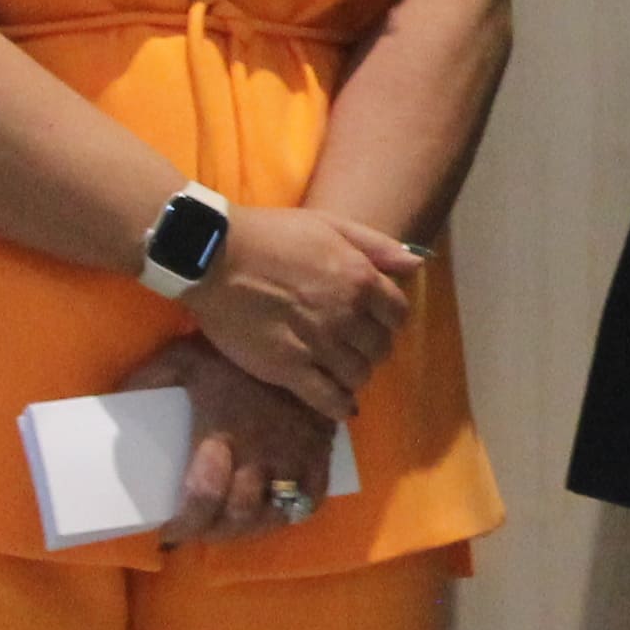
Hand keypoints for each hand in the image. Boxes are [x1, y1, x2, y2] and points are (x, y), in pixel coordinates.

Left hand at [124, 336, 340, 545]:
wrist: (298, 329)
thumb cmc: (233, 349)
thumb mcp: (181, 356)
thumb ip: (147, 379)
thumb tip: (112, 401)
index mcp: (222, 434)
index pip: (204, 497)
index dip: (185, 525)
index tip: (169, 532)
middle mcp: (260, 453)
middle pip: (239, 515)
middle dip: (213, 532)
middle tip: (197, 530)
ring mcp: (294, 455)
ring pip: (274, 514)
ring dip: (249, 530)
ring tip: (230, 526)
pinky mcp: (320, 451)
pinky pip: (312, 499)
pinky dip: (291, 514)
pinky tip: (273, 512)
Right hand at [181, 204, 422, 417]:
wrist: (214, 256)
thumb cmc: (270, 234)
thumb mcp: (329, 223)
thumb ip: (376, 245)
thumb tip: (416, 264)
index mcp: (360, 279)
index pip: (398, 315)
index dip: (388, 321)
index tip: (374, 323)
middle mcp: (346, 315)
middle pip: (380, 348)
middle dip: (371, 349)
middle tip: (353, 347)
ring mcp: (318, 344)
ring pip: (359, 375)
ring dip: (354, 375)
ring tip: (340, 370)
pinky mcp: (289, 369)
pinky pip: (329, 399)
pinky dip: (340, 406)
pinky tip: (339, 404)